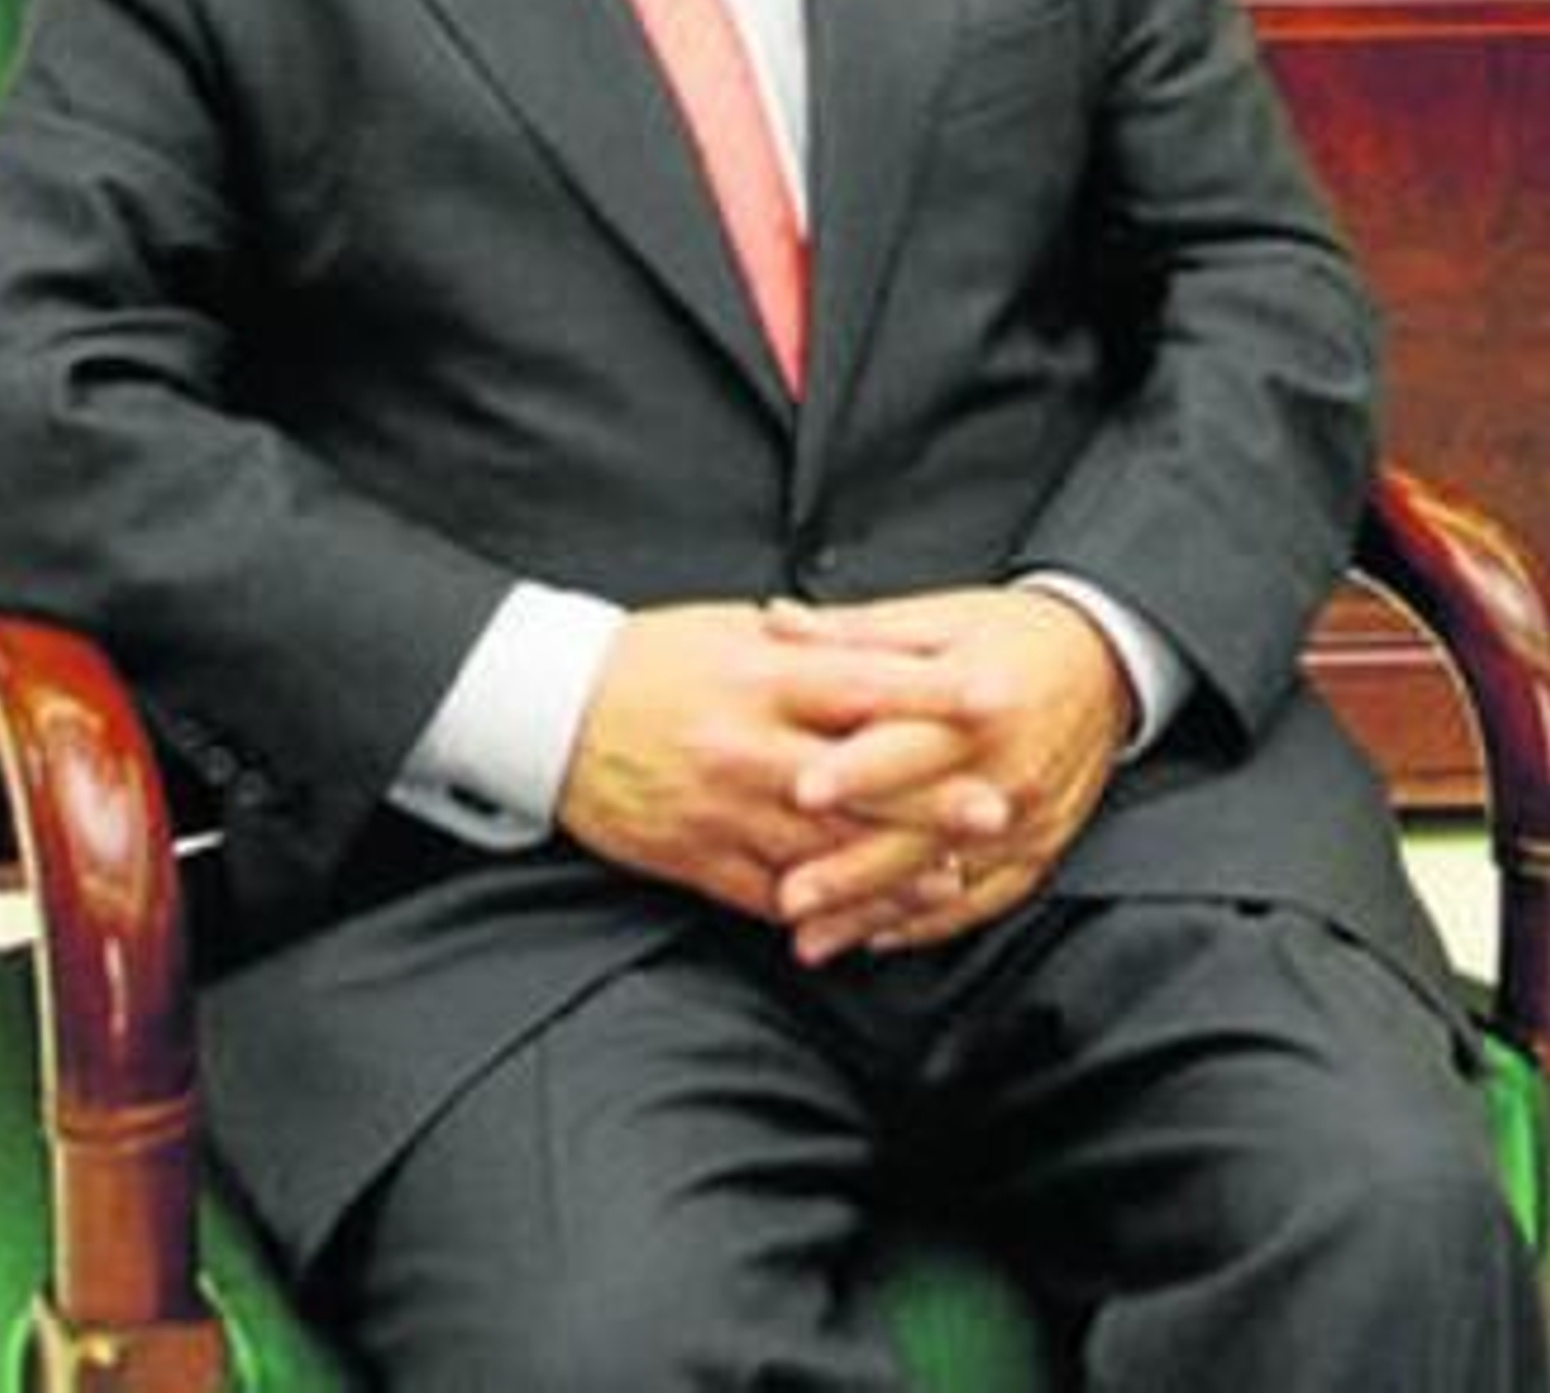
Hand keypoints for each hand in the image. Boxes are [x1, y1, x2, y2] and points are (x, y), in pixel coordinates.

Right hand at [556, 600, 980, 924]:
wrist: (549, 714)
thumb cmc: (648, 659)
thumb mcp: (727, 631)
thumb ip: (804, 645)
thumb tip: (878, 643)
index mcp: (758, 676)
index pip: (861, 685)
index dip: (931, 695)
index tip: (993, 697)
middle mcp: (747, 744)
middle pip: (856, 779)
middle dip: (932, 798)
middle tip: (1000, 808)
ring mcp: (722, 808)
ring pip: (823, 849)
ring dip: (893, 868)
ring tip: (954, 878)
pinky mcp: (696, 857)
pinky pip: (771, 894)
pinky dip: (825, 910)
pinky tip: (869, 919)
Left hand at [767, 589, 1134, 963]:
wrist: (1105, 663)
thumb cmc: (1008, 638)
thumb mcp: (934, 618)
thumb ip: (851, 632)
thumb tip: (775, 621)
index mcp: (979, 701)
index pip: (908, 741)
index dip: (855, 767)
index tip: (802, 790)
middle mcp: (1008, 767)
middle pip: (919, 827)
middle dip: (852, 867)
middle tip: (790, 895)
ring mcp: (1028, 819)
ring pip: (944, 880)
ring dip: (875, 912)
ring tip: (815, 938)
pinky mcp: (1041, 851)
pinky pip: (983, 901)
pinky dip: (928, 924)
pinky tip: (877, 937)